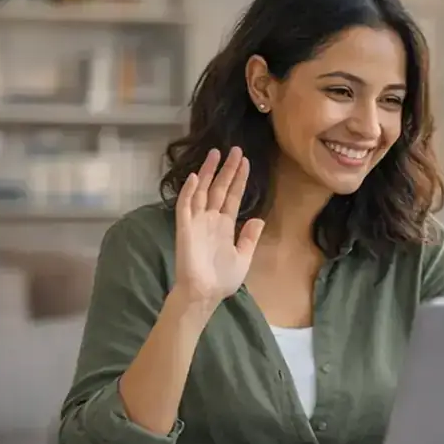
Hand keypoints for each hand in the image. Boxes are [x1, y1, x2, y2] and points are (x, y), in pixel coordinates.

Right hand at [173, 147, 264, 308]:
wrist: (204, 294)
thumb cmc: (222, 279)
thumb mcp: (243, 257)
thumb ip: (249, 237)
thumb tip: (258, 218)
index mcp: (225, 225)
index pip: (232, 196)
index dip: (239, 179)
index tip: (246, 162)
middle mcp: (211, 219)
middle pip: (219, 188)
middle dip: (227, 169)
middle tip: (235, 150)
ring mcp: (197, 222)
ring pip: (202, 191)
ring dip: (207, 172)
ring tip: (215, 153)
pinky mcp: (185, 228)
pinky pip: (185, 206)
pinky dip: (188, 191)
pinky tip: (194, 177)